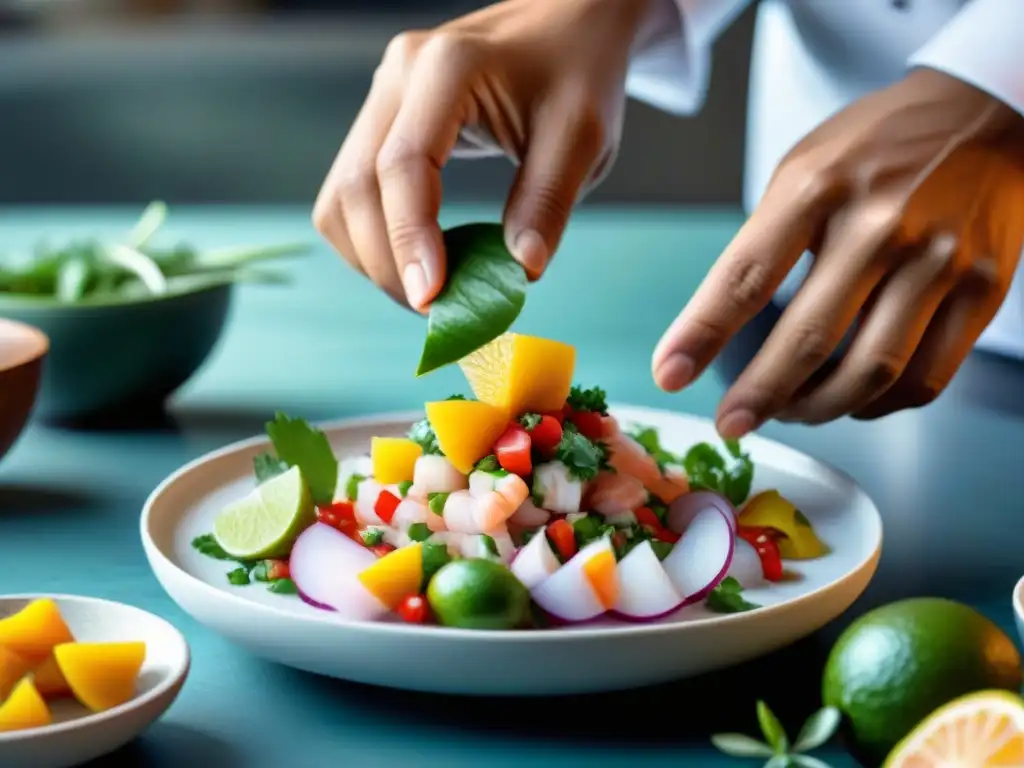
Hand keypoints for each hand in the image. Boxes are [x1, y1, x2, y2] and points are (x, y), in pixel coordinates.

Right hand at [313, 0, 652, 308]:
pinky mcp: (381, 118)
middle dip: (388, 263)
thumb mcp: (583, 135)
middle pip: (356, 188)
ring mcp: (382, 95)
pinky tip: (420, 258)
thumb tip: (518, 274)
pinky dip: (375, 238)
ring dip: (373, 256)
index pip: (403, 166)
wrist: (567, 24)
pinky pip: (351, 192)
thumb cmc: (580, 72)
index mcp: (448, 68)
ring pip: (340, 196)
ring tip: (430, 290)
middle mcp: (398, 75)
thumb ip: (548, 201)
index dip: (410, 241)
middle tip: (438, 311)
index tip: (431, 301)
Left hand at [653, 68, 1023, 436]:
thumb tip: (723, 330)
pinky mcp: (983, 289)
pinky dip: (879, 404)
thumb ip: (766, 243)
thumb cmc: (873, 149)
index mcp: (817, 188)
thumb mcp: (802, 171)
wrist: (982, 113)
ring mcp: (938, 259)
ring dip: (819, 409)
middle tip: (731, 425)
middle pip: (809, 339)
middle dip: (759, 396)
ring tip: (791, 412)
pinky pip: (926, 377)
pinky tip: (852, 400)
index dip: (701, 335)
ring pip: (870, 370)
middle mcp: (879, 225)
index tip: (669, 375)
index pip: (746, 277)